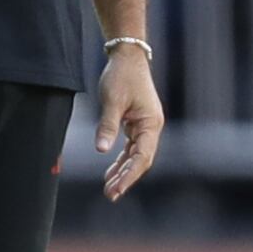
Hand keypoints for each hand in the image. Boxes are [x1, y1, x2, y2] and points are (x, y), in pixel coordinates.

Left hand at [94, 49, 163, 201]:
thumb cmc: (122, 76)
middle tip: (110, 195)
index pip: (142, 157)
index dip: (129, 175)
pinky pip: (130, 147)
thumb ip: (108, 126)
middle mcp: (151, 127)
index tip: (115, 188)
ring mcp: (144, 126)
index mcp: (151, 123)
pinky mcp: (136, 123)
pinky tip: (110, 171)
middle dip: (126, 178)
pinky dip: (121, 159)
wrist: (127, 56)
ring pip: (135, 155)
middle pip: (141, 160)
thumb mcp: (112, 100)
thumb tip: (101, 150)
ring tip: (109, 189)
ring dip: (123, 171)